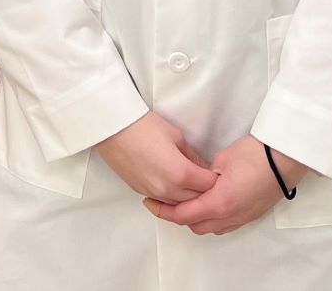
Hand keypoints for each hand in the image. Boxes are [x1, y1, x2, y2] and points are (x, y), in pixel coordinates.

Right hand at [95, 111, 218, 203]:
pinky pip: (164, 202)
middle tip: (209, 179)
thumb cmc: (142, 126)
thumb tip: (202, 167)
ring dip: (189, 197)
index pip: (209, 186)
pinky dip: (173, 197)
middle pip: (197, 200)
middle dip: (206, 191)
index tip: (219, 173)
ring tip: (192, 183)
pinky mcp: (142, 191)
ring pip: (180, 205)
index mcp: (180, 173)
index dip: (217, 179)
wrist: (112, 128)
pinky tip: (175, 185)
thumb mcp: (176, 136)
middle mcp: (167, 189)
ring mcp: (154, 193)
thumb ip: (193, 156)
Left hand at [142, 136, 309, 235]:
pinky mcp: (249, 215)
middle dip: (176, 216)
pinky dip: (210, 218)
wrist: (285, 160)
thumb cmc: (256, 155)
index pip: (182, 215)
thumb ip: (203, 175)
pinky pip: (223, 224)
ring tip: (185, 200)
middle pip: (193, 225)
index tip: (151, 203)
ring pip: (209, 227)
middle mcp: (229, 216)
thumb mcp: (221, 160)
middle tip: (164, 201)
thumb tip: (196, 181)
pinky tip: (207, 203)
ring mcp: (240, 218)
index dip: (163, 211)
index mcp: (218, 203)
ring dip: (194, 218)